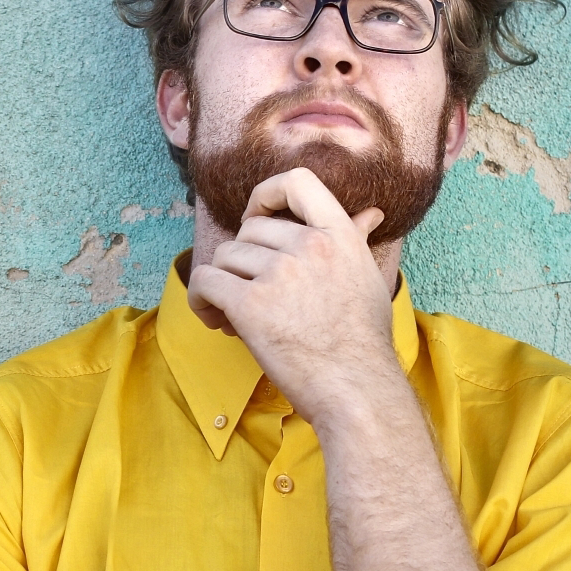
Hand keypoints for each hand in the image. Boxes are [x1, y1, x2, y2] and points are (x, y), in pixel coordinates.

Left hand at [184, 166, 399, 419]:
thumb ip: (356, 241)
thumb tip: (370, 213)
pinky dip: (200, 299)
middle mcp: (309, 245)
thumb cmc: (363, 341)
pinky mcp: (251, 305)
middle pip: (249, 230)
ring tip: (234, 316)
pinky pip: (205, 282)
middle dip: (242, 261)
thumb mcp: (368, 279)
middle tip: (250, 294)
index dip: (267, 194)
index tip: (258, 218)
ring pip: (224, 258)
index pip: (297, 181)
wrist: (358, 389)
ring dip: (222, 284)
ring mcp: (280, 273)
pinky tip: (213, 318)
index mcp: (339, 235)